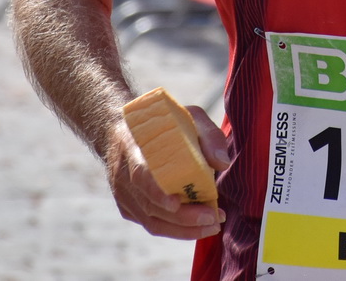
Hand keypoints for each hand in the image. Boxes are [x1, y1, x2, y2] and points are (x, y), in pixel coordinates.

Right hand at [104, 105, 229, 240]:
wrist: (122, 131)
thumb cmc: (162, 123)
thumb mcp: (189, 116)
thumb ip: (208, 136)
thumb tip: (223, 163)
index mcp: (134, 148)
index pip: (141, 175)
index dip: (157, 192)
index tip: (177, 203)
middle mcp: (123, 176)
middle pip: (151, 206)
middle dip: (184, 217)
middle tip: (214, 218)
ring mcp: (123, 195)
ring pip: (152, 222)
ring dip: (183, 230)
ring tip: (212, 225)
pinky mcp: (128, 207)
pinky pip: (151, 224)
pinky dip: (174, 229)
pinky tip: (197, 225)